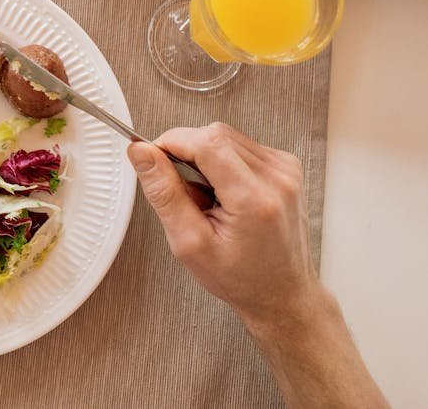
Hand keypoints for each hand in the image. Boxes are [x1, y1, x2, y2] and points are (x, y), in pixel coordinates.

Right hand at [127, 122, 315, 327]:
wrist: (282, 293)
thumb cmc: (241, 277)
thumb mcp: (189, 243)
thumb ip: (163, 192)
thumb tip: (141, 153)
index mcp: (254, 199)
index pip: (206, 141)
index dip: (171, 142)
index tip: (152, 157)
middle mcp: (277, 178)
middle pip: (214, 134)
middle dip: (187, 154)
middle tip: (186, 194)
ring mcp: (286, 170)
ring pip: (225, 137)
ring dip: (205, 159)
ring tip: (208, 199)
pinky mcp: (286, 166)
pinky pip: (240, 145)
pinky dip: (222, 162)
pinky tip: (224, 193)